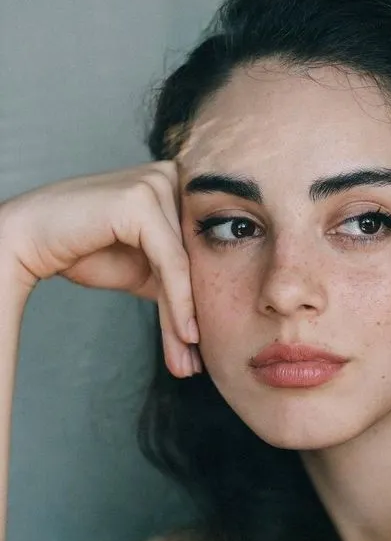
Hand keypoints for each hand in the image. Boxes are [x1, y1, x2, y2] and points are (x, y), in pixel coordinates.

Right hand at [0, 163, 198, 377]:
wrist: (29, 240)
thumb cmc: (83, 249)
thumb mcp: (144, 266)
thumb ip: (178, 274)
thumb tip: (213, 309)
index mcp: (177, 186)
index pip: (197, 253)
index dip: (198, 303)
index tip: (198, 349)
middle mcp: (172, 177)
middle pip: (194, 260)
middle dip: (193, 316)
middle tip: (194, 363)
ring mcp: (157, 183)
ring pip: (186, 265)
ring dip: (185, 318)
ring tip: (187, 359)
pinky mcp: (141, 200)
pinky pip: (171, 261)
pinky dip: (179, 301)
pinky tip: (185, 333)